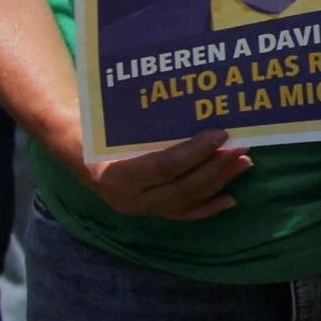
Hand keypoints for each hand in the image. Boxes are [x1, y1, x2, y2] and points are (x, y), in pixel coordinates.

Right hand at [76, 127, 245, 221]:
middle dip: (215, 167)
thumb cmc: (98, 128)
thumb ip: (151, 123)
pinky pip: (183, 213)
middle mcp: (128, 199)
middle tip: (241, 146)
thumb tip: (197, 106)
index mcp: (115, 175)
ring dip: (219, 182)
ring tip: (244, 162)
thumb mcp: (116, 122)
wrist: (77, 149)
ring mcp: (140, 209)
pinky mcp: (150, 212)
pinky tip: (231, 199)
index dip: (195, 152)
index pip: (164, 166)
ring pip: (187, 201)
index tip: (221, 134)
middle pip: (182, 187)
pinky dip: (208, 207)